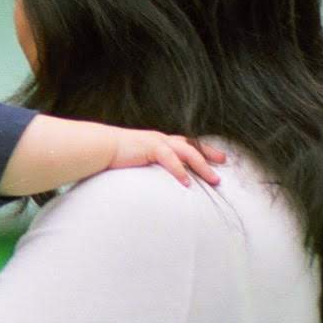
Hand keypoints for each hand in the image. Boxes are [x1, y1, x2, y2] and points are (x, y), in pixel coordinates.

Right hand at [108, 131, 224, 187]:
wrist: (99, 146)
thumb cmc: (113, 156)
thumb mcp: (135, 160)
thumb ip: (147, 167)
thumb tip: (153, 180)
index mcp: (158, 142)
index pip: (185, 144)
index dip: (202, 150)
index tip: (216, 158)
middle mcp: (161, 139)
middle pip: (192, 146)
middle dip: (209, 154)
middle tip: (223, 163)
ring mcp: (157, 142)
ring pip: (187, 152)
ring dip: (202, 166)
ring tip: (213, 180)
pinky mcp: (151, 147)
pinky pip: (170, 159)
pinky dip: (180, 171)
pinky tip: (187, 182)